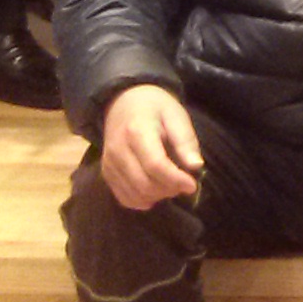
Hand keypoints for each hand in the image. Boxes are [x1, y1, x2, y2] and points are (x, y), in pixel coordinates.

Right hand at [100, 84, 202, 209]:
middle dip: (169, 190)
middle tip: (183, 183)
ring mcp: (109, 164)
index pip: (155, 165)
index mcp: (137, 132)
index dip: (176, 180)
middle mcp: (118, 151)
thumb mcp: (176, 115)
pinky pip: (124, 198)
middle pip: (144, 184)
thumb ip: (185, 141)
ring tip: (170, 184)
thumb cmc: (155, 108)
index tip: (192, 185)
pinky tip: (155, 190)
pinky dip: (143, 200)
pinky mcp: (106, 174)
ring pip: (134, 195)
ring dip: (157, 196)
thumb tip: (196, 166)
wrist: (123, 101)